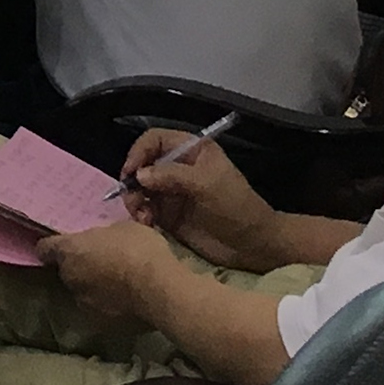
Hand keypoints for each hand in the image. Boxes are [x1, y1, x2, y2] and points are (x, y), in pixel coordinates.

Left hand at [41, 218, 179, 321]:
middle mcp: (69, 277)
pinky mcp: (99, 323)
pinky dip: (109, 306)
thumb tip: (103, 243)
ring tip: (119, 286)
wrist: (159, 288)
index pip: (46, 248)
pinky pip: (100, 310)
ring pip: (83, 292)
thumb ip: (104, 237)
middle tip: (104, 262)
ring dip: (94, 288)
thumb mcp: (122, 229)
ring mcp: (82, 302)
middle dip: (81, 267)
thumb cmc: (140, 249)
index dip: (53, 247)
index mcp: (70, 251)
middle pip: (67, 271)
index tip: (64, 246)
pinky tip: (127, 302)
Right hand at [119, 131, 287, 271]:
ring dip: (135, 201)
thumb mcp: (207, 184)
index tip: (131, 172)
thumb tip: (138, 175)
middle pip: (142, 165)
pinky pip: (144, 210)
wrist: (251, 244)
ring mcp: (172, 193)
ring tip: (143, 217)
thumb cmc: (235, 206)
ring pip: (139, 189)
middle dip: (133, 181)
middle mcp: (178, 168)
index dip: (140, 151)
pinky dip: (140, 216)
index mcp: (192, 151)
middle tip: (133, 200)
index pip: (156, 140)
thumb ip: (172, 175)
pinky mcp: (168, 216)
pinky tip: (148, 225)